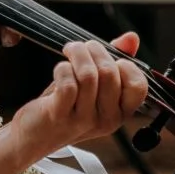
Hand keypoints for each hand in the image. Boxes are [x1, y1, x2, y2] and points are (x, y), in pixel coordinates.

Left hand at [10, 33, 147, 164]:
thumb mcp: (94, 86)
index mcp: (120, 112)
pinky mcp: (60, 116)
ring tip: (70, 50)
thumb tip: (131, 38)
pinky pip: (67, 84)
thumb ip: (114, 62)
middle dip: (94, 50)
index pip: (138, 86)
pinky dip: (62, 69)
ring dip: (77, 54)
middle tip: (82, 47)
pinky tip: (59, 69)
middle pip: (110, 73)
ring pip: (88, 75)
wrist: (35, 135)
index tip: (110, 57)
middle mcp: (107, 120)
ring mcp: (84, 120)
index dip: (126, 65)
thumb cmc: (66, 106)